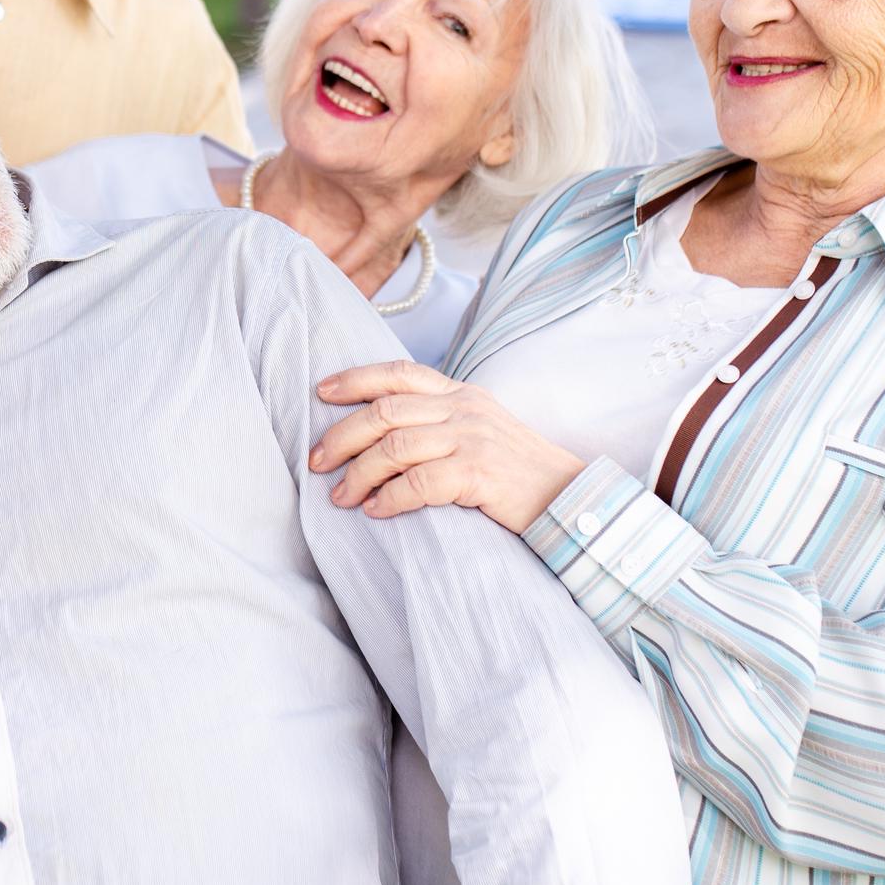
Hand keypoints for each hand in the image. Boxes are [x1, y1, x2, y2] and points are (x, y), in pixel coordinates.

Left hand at [308, 361, 585, 535]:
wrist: (569, 498)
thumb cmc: (517, 472)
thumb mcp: (480, 429)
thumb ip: (440, 421)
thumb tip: (381, 433)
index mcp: (461, 393)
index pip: (399, 373)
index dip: (356, 379)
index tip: (321, 391)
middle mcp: (464, 408)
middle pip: (386, 410)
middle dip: (342, 435)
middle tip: (316, 461)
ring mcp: (473, 438)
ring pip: (396, 445)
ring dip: (359, 473)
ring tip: (341, 497)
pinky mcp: (480, 473)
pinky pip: (420, 482)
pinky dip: (391, 498)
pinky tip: (376, 511)